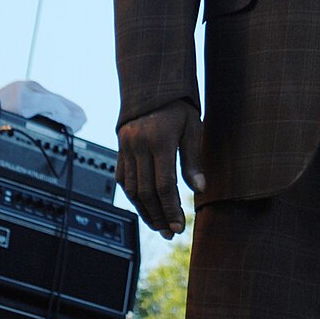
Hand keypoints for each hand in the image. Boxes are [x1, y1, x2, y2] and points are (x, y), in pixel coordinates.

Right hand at [116, 98, 204, 236]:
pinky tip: (145, 207)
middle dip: (159, 216)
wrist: (151, 85)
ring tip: (160, 226)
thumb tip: (200, 189)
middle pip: (146, 192)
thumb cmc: (178, 106)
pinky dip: (132, 197)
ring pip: (131, 190)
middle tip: (171, 233)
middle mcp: (138, 146)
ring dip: (145, 211)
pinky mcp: (120, 150)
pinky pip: (122, 180)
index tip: (179, 226)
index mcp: (159, 140)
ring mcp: (125, 148)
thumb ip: (193, 160)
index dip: (171, 209)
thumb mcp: (192, 128)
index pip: (164, 185)